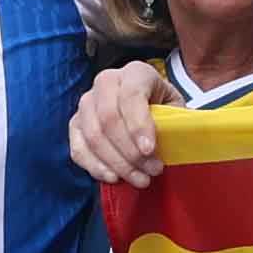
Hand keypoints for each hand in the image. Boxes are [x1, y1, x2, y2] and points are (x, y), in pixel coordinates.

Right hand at [68, 60, 168, 186]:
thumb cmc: (164, 108)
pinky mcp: (76, 123)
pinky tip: (114, 178)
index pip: (131, 95)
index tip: (150, 150)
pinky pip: (78, 148)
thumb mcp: (176, 109)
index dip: (139, 125)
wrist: (148, 106)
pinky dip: (95, 166)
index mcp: (135, 72)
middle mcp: (106, 82)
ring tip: (140, 179)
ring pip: (93, 135)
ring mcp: (87, 102)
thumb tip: (176, 143)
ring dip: (117, 163)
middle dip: (130, 151)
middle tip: (152, 171)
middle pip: (108, 118)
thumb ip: (174, 122)